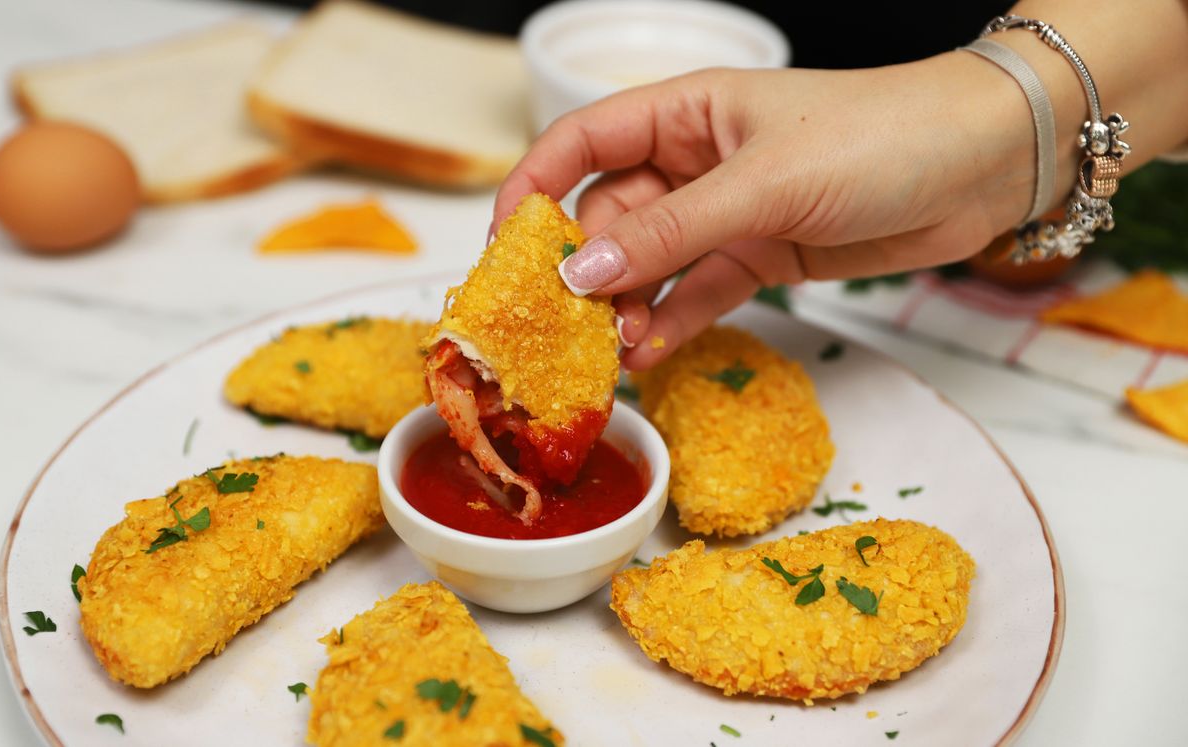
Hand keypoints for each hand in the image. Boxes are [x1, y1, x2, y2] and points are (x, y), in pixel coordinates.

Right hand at [494, 53, 1036, 369]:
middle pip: (609, 215)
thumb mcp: (764, 182)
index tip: (505, 248)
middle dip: (585, 269)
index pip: (581, 143)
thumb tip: (582, 272)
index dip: (533, 188)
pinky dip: (672, 322)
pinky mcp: (760, 256)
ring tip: (612, 351)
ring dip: (626, 305)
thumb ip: (672, 231)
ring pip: (650, 263)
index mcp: (685, 113)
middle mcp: (695, 161)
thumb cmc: (879, 137)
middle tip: (568, 327)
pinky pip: (697, 292)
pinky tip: (651, 353)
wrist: (982, 165)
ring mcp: (726, 213)